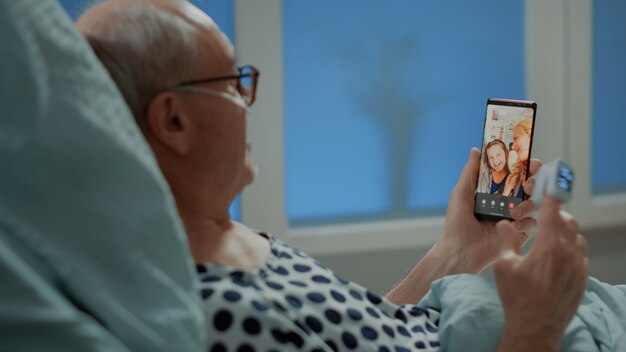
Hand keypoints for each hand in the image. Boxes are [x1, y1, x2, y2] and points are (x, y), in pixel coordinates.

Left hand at [434, 148, 539, 273]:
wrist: (460, 251)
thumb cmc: (457, 223)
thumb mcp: (461, 193)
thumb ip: (471, 172)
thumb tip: (476, 150)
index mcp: (493, 193)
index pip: (513, 176)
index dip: (524, 167)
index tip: (531, 161)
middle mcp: (506, 204)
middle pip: (529, 188)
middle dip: (534, 182)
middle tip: (530, 183)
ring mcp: (514, 219)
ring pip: (534, 204)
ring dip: (529, 203)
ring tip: (513, 209)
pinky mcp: (518, 234)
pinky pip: (532, 223)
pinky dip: (526, 221)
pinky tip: (512, 224)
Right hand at [494, 196, 587, 350]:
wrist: (536, 327)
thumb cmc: (517, 297)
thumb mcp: (504, 266)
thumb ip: (506, 240)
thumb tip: (505, 223)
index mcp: (549, 247)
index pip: (553, 211)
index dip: (551, 196)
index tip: (549, 187)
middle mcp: (568, 254)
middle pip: (569, 222)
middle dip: (556, 214)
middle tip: (543, 214)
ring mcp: (578, 268)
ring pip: (577, 238)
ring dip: (565, 232)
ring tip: (548, 237)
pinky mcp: (582, 280)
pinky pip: (580, 256)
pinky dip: (570, 250)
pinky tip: (555, 258)